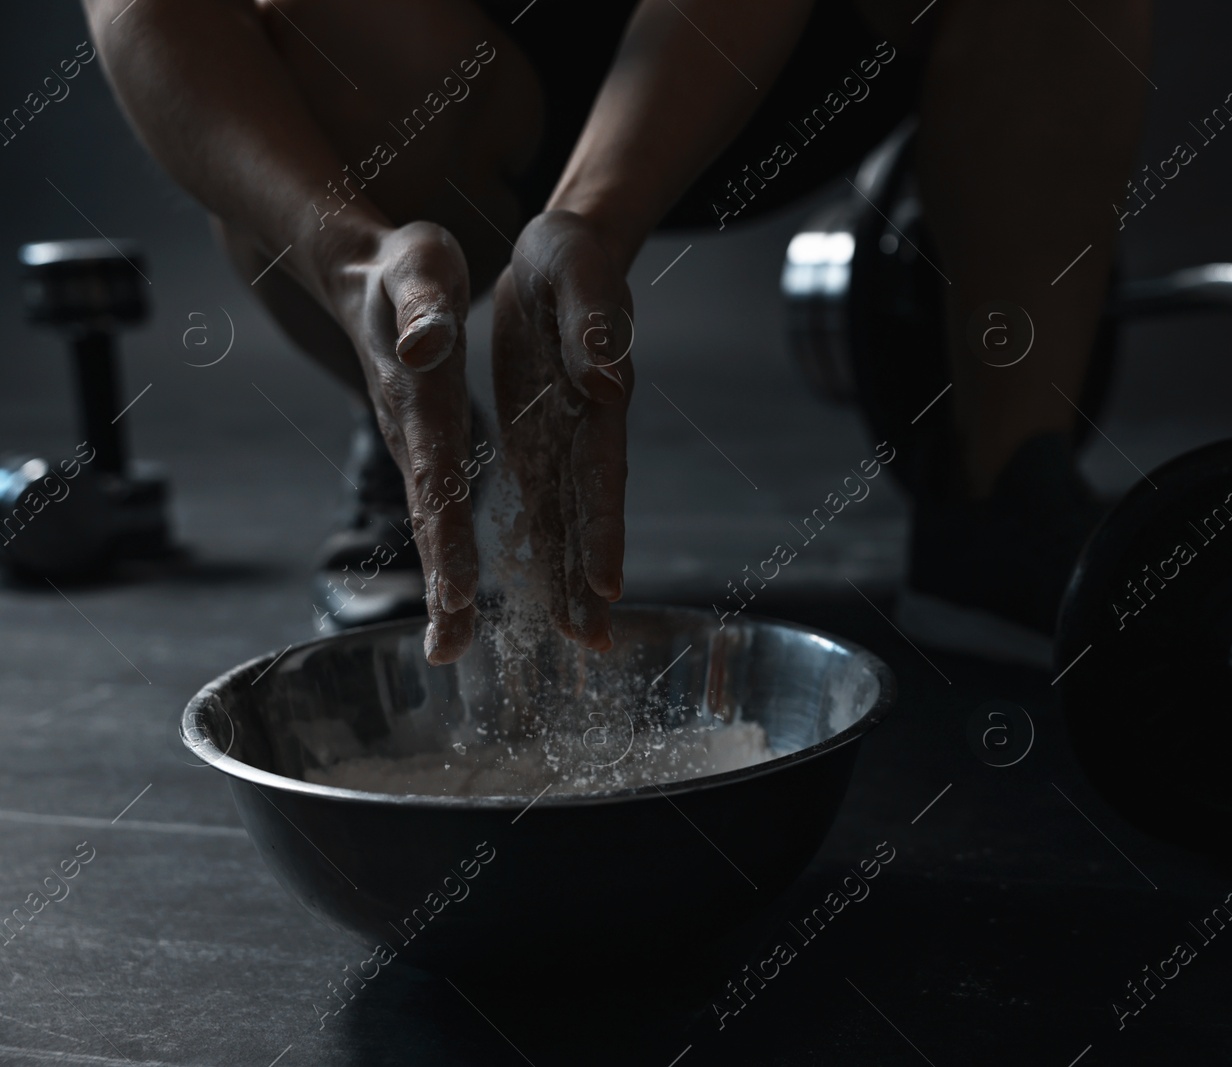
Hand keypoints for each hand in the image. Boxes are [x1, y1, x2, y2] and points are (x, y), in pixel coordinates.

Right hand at [327, 221, 478, 664]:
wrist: (359, 267)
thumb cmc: (399, 261)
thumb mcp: (418, 266)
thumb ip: (425, 305)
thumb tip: (431, 343)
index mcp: (420, 399)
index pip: (437, 479)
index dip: (448, 538)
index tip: (457, 596)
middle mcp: (413, 433)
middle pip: (432, 519)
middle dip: (443, 584)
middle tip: (449, 652)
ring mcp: (416, 443)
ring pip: (436, 522)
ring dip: (445, 583)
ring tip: (450, 646)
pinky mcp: (424, 442)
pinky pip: (442, 507)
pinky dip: (452, 553)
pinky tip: (461, 594)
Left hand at [491, 210, 631, 649]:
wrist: (559, 252)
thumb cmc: (569, 255)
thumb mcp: (575, 270)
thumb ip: (592, 322)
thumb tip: (602, 378)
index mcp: (597, 394)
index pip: (601, 471)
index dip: (603, 528)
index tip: (605, 584)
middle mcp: (587, 430)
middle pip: (590, 513)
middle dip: (591, 577)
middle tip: (594, 641)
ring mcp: (565, 441)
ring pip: (568, 520)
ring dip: (571, 578)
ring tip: (578, 638)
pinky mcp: (540, 442)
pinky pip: (542, 504)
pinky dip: (544, 549)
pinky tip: (542, 592)